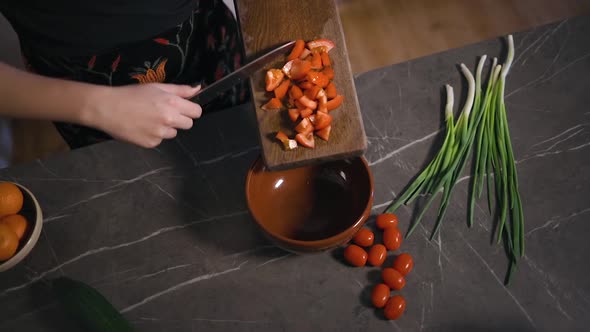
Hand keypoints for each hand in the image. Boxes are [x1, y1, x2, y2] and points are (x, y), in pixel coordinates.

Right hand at [86, 83, 201, 147]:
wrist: (106, 108)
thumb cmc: (130, 94)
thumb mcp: (156, 87)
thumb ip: (180, 89)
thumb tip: (198, 88)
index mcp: (172, 103)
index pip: (196, 112)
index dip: (191, 110)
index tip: (183, 108)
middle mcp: (169, 119)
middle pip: (188, 124)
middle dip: (180, 119)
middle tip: (163, 113)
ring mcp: (160, 133)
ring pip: (173, 133)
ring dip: (166, 128)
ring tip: (149, 119)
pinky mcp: (151, 143)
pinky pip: (159, 140)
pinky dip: (153, 135)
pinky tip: (142, 127)